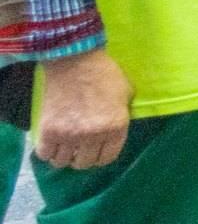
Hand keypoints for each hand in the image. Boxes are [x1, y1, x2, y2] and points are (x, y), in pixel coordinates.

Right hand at [34, 48, 131, 169]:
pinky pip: (45, 154)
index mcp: (116, 128)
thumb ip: (123, 114)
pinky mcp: (49, 131)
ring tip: (65, 146)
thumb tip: (117, 128)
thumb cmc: (104, 73)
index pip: (107, 158)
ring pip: (64, 162)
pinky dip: (48, 152)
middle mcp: (93, 136)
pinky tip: (52, 143)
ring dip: (65, 156)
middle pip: (85, 163)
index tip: (96, 151)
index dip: (101, 156)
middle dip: (83, 157)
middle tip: (79, 148)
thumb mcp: (126, 93)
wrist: (74, 60)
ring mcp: (69, 135)